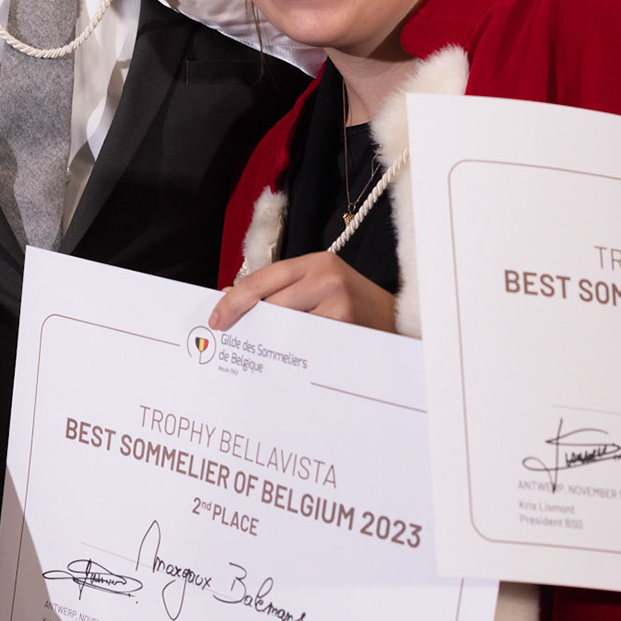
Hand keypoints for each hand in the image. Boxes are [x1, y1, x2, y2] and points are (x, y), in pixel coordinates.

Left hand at [208, 252, 396, 333]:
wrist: (403, 321)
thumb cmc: (357, 306)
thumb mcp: (321, 286)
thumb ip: (282, 290)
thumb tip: (231, 296)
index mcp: (316, 262)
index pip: (262, 279)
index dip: (235, 300)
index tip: (217, 318)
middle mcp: (326, 276)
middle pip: (270, 304)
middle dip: (251, 324)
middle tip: (236, 339)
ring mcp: (337, 301)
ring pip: (285, 326)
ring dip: (272, 340)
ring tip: (267, 351)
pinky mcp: (344, 325)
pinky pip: (304, 342)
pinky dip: (293, 351)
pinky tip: (291, 358)